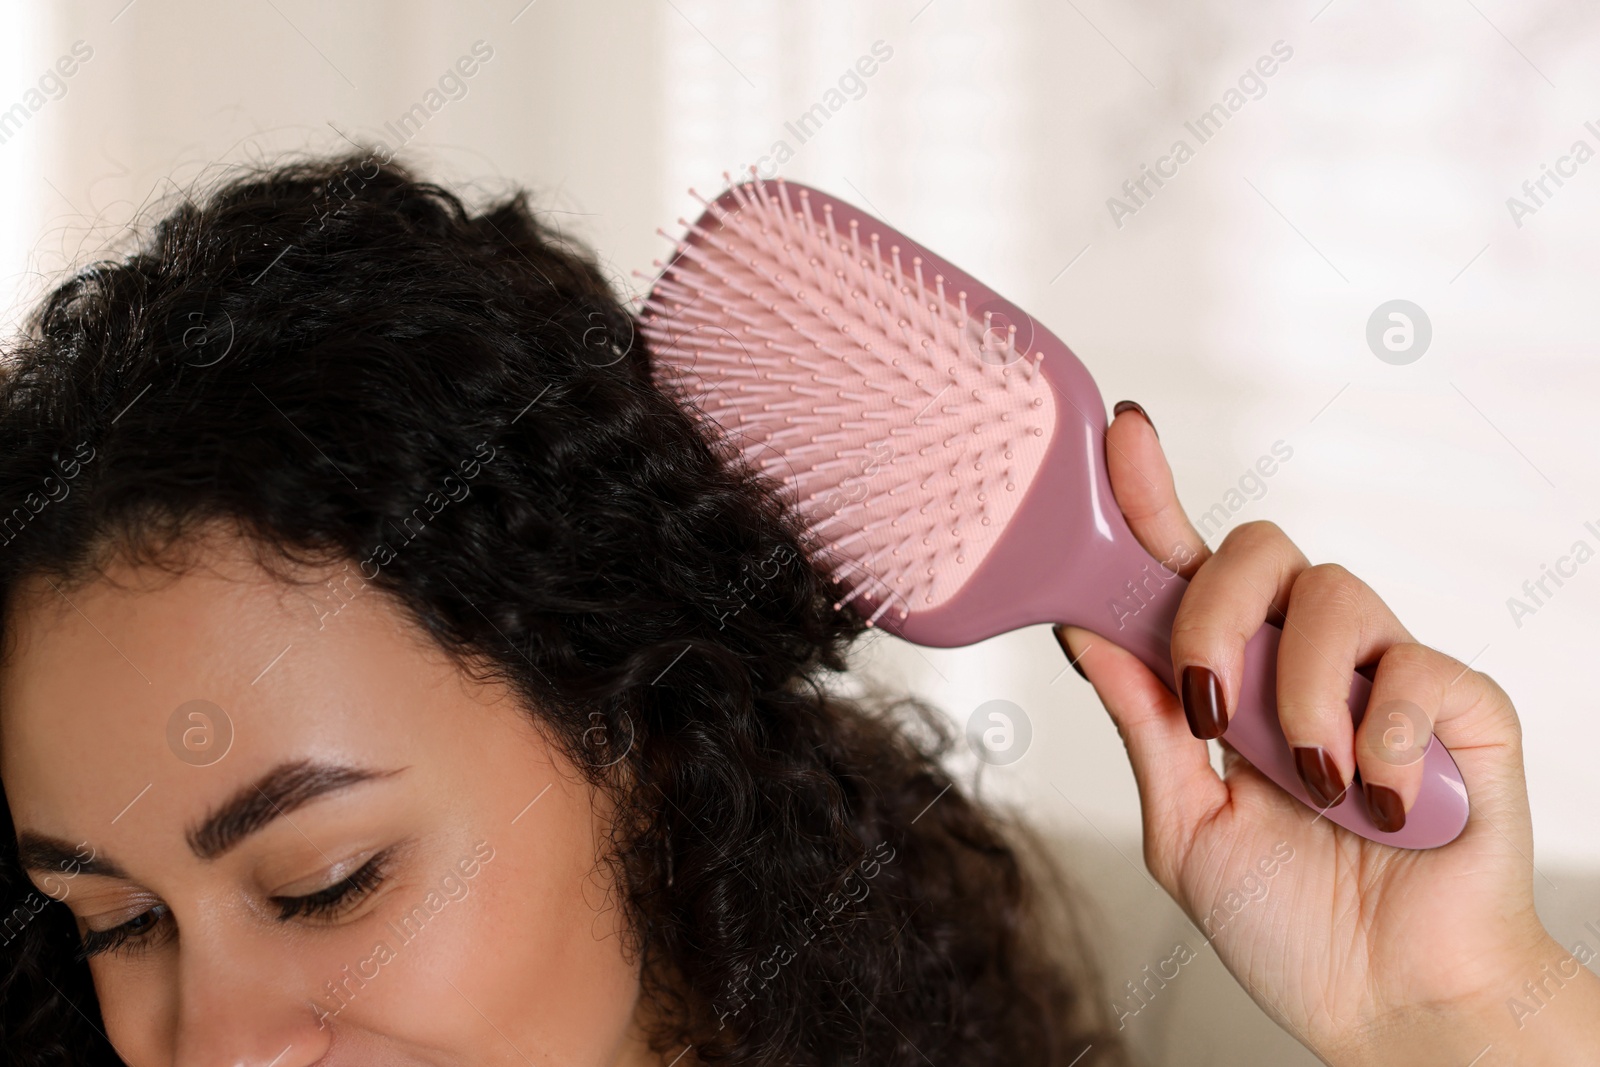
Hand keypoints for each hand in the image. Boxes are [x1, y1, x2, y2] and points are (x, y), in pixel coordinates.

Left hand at [1055, 403, 1599, 1064]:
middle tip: (1208, 704)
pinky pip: (1417, 669)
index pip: (1184, 566)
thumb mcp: (1182, 826)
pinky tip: (1378, 804)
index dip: (1148, 496)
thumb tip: (1083, 631)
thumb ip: (1142, 725)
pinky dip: (1382, 740)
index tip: (1120, 435)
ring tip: (1307, 782)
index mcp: (1231, 679)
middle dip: (1214, 610)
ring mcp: (1384, 679)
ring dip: (1298, 693)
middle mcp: (1305, 661)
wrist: (1386, 1005)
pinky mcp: (1462, 709)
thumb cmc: (1287, 920)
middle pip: (1260, 547)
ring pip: (1334, 592)